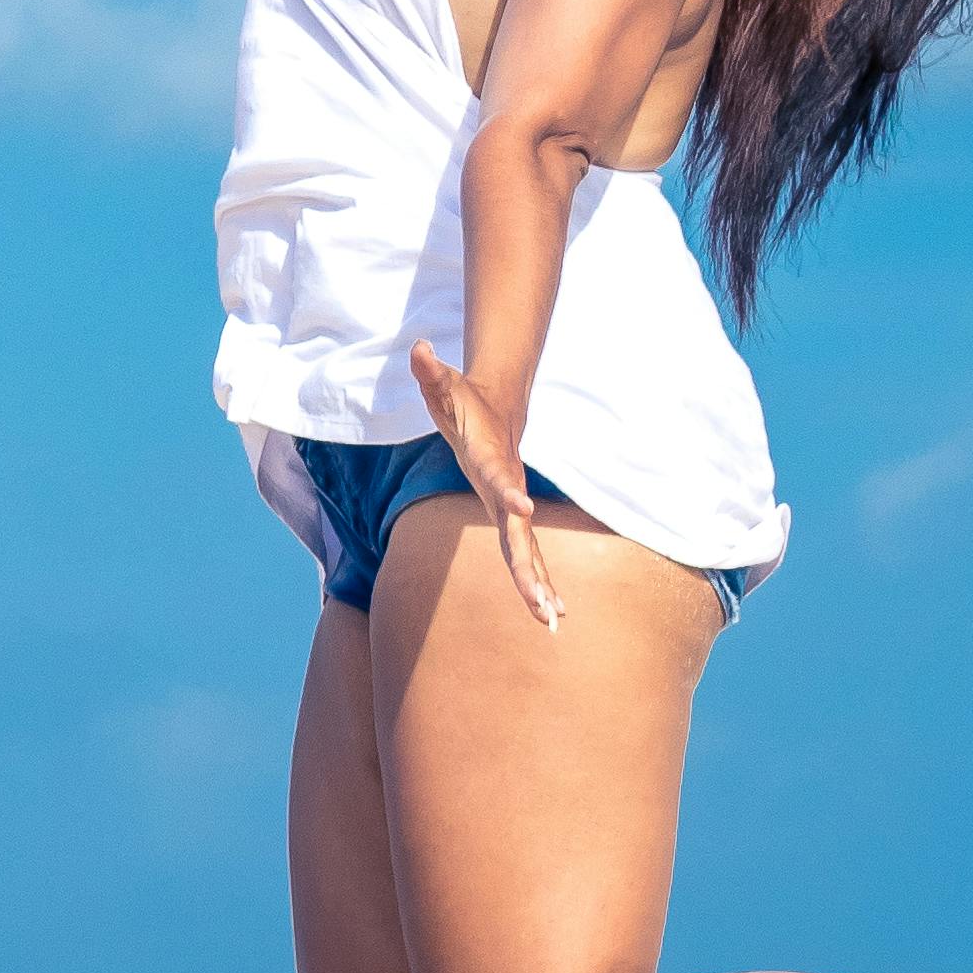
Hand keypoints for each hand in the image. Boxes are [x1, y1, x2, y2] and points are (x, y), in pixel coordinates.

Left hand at [406, 341, 565, 630]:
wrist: (499, 409)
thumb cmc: (465, 401)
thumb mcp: (444, 387)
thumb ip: (432, 373)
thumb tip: (418, 348)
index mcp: (492, 460)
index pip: (500, 478)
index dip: (509, 490)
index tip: (523, 508)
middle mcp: (508, 488)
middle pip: (520, 534)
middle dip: (530, 568)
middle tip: (543, 603)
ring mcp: (511, 506)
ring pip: (528, 553)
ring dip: (540, 586)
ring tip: (554, 623)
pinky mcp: (510, 519)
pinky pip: (525, 556)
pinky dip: (538, 583)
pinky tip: (549, 614)